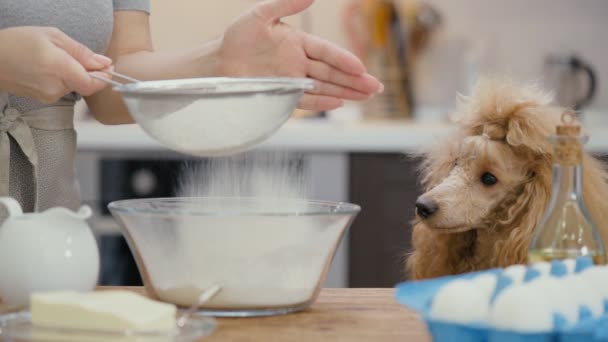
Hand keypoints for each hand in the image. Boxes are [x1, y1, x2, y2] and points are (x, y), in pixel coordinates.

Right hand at [0, 26, 112, 103]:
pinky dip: (63, 79)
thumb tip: (104, 63)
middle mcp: (56, 86)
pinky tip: (50, 68)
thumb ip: (81, 51)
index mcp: (59, 68)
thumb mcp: (52, 36)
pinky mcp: (45, 100)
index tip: (108, 67)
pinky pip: (64, 90)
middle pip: (86, 84)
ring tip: (57, 59)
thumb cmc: (17, 43)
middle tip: (78, 56)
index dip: (105, 77)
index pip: (93, 84)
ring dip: (74, 75)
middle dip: (89, 72)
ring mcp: (50, 96)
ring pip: (75, 87)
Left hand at [218, 0, 382, 110]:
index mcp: (298, 43)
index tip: (360, 67)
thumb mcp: (260, 15)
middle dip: (354, 80)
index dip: (343, 60)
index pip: (326, 52)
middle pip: (332, 73)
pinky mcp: (283, 95)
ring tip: (366, 97)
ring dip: (345, 92)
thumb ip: (285, 4)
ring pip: (324, 87)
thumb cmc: (237, 37)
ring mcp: (293, 80)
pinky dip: (320, 103)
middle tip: (375, 87)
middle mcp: (299, 63)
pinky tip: (338, 104)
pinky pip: (305, 101)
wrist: (218, 63)